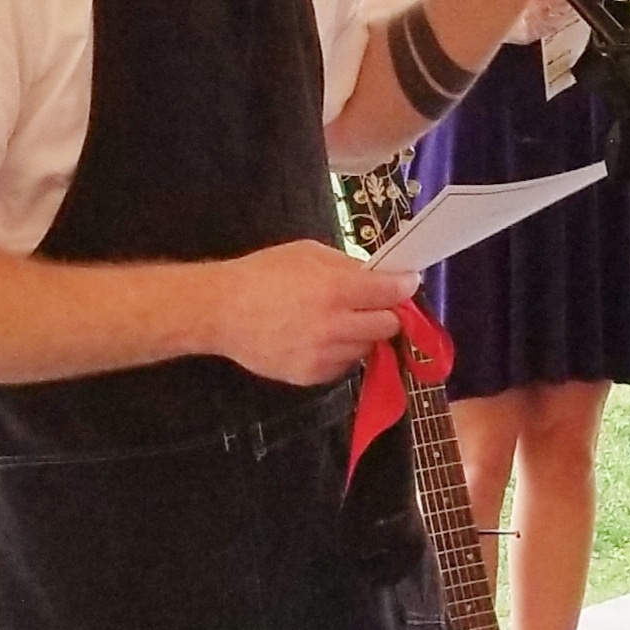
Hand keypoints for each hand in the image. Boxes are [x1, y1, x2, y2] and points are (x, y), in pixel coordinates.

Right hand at [212, 240, 417, 386]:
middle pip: (388, 325)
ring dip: (364, 333)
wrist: (222, 311)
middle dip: (387, 312)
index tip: (407, 282)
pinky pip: (345, 365)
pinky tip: (322, 337)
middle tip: (376, 303)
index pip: (391, 293)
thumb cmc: (263, 273)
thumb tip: (379, 276)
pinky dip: (342, 351)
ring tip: (342, 320)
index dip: (404, 285)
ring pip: (368, 348)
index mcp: (334, 289)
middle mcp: (334, 326)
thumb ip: (346, 265)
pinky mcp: (312, 376)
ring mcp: (324, 355)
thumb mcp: (307, 253)